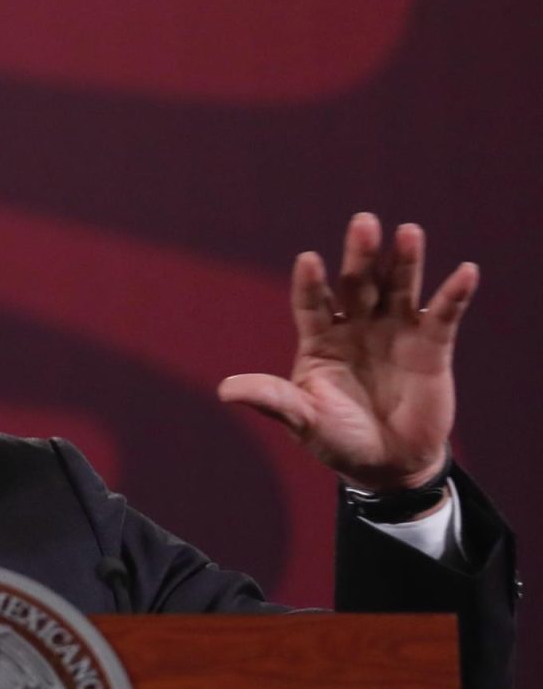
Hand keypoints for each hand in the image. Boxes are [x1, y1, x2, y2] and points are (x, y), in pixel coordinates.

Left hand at [217, 213, 477, 492]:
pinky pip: (444, 314)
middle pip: (358, 283)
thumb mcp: (302, 421)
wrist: (387, 465)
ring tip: (408, 233)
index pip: (311, 303)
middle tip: (363, 223)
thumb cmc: (337, 439)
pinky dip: (455, 294)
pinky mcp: (432, 346)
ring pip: (399, 287)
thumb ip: (271, 400)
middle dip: (360, 255)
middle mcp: (356, 326)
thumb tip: (224, 391)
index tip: (308, 260)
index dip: (310, 283)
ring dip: (405, 261)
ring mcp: (395, 331)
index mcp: (320, 340)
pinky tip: (465, 272)